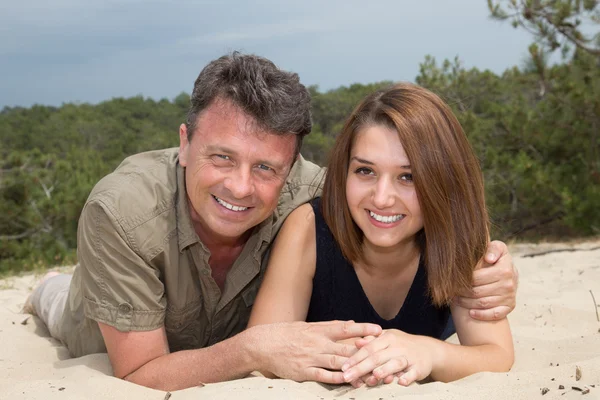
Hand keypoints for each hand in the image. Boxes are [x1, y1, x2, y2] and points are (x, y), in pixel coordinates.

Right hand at [250, 320, 381, 383]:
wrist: (263, 344)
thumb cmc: (287, 334)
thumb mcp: (309, 326)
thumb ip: (329, 326)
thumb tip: (349, 323)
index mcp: (319, 330)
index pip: (345, 328)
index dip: (363, 329)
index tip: (379, 329)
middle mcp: (318, 343)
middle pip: (345, 347)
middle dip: (364, 350)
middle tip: (382, 352)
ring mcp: (311, 358)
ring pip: (337, 362)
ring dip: (354, 367)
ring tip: (370, 371)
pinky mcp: (304, 372)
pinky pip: (323, 375)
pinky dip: (336, 378)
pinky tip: (348, 380)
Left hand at [341, 330, 436, 386]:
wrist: (428, 349)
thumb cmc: (402, 345)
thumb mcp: (387, 338)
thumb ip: (372, 341)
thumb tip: (356, 343)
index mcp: (387, 338)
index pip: (368, 348)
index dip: (355, 358)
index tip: (344, 367)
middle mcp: (397, 346)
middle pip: (377, 357)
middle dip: (361, 368)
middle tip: (348, 377)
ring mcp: (409, 357)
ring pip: (395, 363)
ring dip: (384, 370)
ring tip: (374, 377)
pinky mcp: (419, 367)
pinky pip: (413, 373)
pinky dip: (407, 377)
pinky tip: (401, 382)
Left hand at [456, 240, 518, 320]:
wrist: (510, 273)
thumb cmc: (497, 259)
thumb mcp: (498, 249)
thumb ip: (493, 249)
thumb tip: (488, 258)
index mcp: (504, 269)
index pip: (477, 278)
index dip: (464, 280)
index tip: (454, 280)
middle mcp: (508, 284)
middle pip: (478, 292)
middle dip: (462, 293)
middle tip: (452, 291)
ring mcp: (509, 296)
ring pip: (483, 303)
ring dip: (467, 303)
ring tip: (456, 299)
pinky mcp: (509, 307)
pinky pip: (495, 314)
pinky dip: (482, 315)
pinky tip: (471, 313)